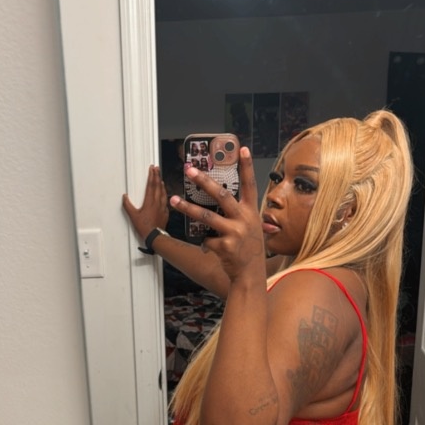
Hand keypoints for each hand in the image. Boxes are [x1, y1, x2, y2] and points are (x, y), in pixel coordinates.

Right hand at [122, 165, 168, 239]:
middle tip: (157, 169)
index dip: (151, 175)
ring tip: (160, 179)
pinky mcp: (165, 212)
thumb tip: (125, 197)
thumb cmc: (145, 227)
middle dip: (157, 176)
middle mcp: (157, 202)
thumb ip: (128, 205)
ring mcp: (163, 207)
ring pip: (163, 192)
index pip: (151, 185)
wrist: (155, 236)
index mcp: (150, 201)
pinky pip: (165, 200)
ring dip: (161, 184)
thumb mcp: (133, 216)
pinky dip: (164, 194)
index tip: (152, 169)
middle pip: (158, 186)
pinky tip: (163, 194)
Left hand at [170, 147, 263, 282]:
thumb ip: (239, 214)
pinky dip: (205, 242)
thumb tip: (218, 198)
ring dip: (187, 207)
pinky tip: (208, 246)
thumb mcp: (251, 228)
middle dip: (204, 181)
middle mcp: (244, 220)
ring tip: (173, 200)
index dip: (246, 166)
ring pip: (206, 216)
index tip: (241, 148)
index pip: (250, 184)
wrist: (251, 276)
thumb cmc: (249, 250)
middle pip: (221, 195)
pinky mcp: (225, 247)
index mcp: (251, 212)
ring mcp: (234, 233)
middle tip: (190, 170)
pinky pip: (206, 239)